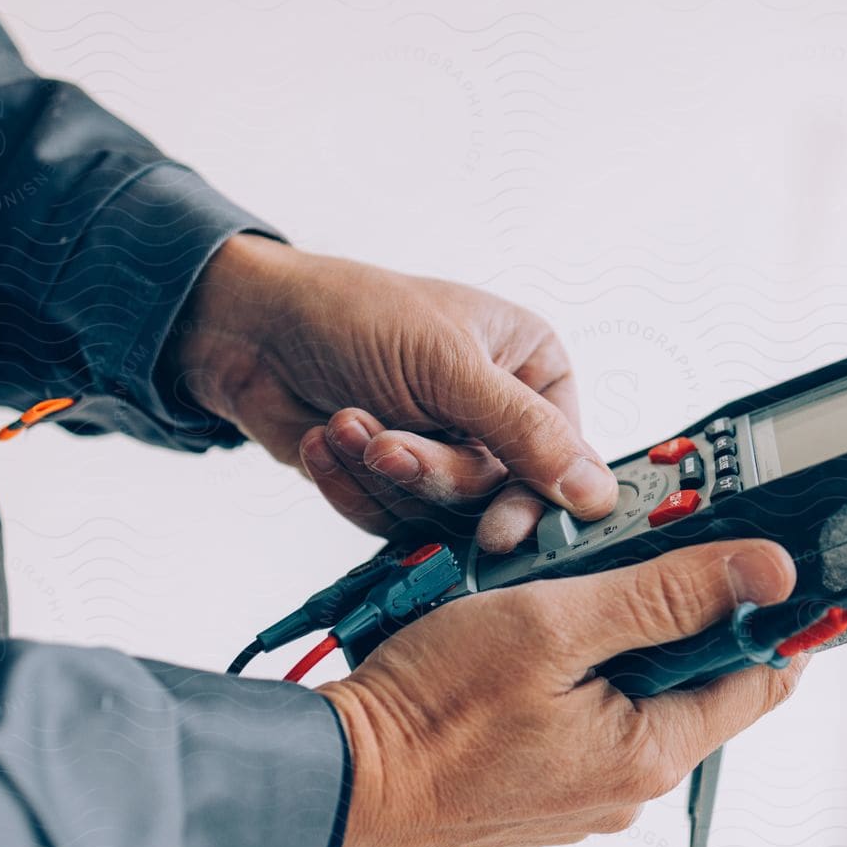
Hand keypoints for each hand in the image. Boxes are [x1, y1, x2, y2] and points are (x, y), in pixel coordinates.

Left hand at [174, 235, 617, 551]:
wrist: (250, 327)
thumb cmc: (353, 313)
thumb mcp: (448, 364)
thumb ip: (524, 432)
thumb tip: (595, 492)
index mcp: (533, 372)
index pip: (562, 459)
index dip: (536, 499)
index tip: (502, 533)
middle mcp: (496, 418)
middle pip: (494, 495)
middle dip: (431, 474)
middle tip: (388, 449)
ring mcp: (443, 454)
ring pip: (439, 515)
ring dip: (382, 475)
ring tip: (345, 424)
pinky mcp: (391, 486)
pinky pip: (390, 521)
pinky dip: (352, 488)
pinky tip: (326, 440)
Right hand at [317, 539, 807, 846]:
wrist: (341, 776)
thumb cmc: (432, 705)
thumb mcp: (555, 622)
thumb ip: (665, 594)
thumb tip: (768, 573)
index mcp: (649, 753)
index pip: (761, 679)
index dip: (768, 614)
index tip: (756, 561)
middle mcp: (626, 790)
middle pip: (691, 681)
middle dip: (665, 616)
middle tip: (611, 562)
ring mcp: (581, 798)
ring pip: (629, 697)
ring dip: (606, 642)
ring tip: (546, 603)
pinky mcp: (539, 793)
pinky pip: (580, 722)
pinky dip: (565, 679)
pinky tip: (517, 651)